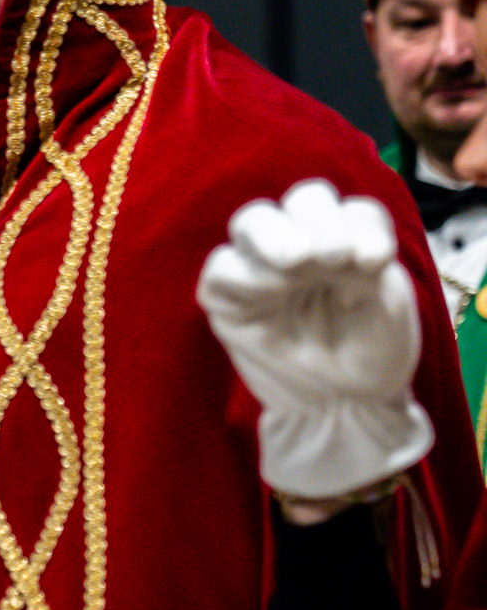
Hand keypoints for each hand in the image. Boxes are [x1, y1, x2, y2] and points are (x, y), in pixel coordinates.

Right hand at [197, 178, 433, 499]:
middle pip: (302, 201)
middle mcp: (307, 245)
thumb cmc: (371, 355)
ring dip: (275, 234)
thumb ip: (367, 269)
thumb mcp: (388, 310)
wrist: (344, 409)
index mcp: (351, 241)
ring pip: (254, 221)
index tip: (375, 262)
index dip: (361, 224)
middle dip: (316, 219)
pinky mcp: (228, 300)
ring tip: (296, 264)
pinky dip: (240, 272)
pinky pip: (221, 269)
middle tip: (330, 258)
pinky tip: (268, 291)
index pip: (352, 210)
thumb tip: (336, 247)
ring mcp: (264, 269)